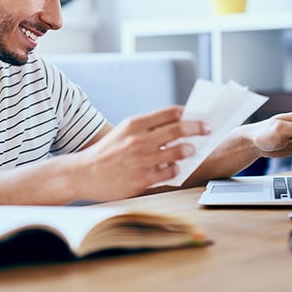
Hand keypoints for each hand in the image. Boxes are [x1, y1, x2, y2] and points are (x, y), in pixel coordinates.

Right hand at [75, 106, 209, 200]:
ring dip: (188, 149)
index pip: (169, 113)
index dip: (187, 113)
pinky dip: (175, 169)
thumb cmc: (106, 152)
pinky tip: (174, 168)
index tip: (197, 115)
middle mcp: (139, 139)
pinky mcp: (143, 179)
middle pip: (178, 129)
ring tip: (191, 150)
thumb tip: (175, 125)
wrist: (84, 173)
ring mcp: (142, 160)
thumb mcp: (123, 132)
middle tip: (207, 129)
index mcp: (134, 124)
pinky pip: (170, 172)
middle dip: (197, 128)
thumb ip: (146, 128)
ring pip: (178, 151)